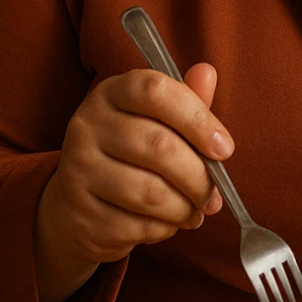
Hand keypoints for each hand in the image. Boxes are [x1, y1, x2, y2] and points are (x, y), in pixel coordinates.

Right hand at [34, 64, 232, 301]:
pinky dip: (164, 229)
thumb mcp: (156, 122)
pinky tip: (166, 222)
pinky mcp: (80, 211)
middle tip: (214, 195)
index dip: (198, 119)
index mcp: (111, 93)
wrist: (76, 206)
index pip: (156, 90)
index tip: (225, 148)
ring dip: (185, 208)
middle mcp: (88, 125)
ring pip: (151, 192)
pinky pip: (137, 225)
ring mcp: (78, 169)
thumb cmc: (129, 156)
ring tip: (193, 211)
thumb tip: (207, 72)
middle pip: (160, 147)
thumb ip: (186, 101)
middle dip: (200, 178)